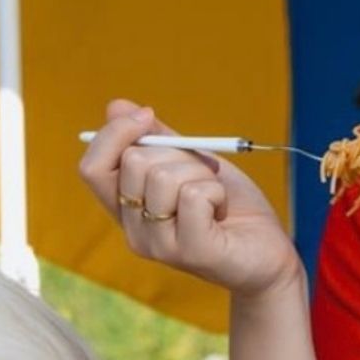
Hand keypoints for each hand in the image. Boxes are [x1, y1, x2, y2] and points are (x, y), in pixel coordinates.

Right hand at [78, 99, 303, 299]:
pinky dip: (217, 192)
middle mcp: (134, 230)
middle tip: (201, 176)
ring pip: (163, 177)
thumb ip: (155, 138)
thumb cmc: (228, 205)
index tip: (146, 116)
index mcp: (126, 207)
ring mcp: (159, 245)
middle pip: (132, 162)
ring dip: (201, 174)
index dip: (114, 134)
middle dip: (176, 153)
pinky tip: (222, 212)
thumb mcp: (190, 162)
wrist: (267, 250)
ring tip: (215, 198)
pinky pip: (194, 196)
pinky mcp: (190, 252)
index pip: (92, 168)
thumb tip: (116, 107)